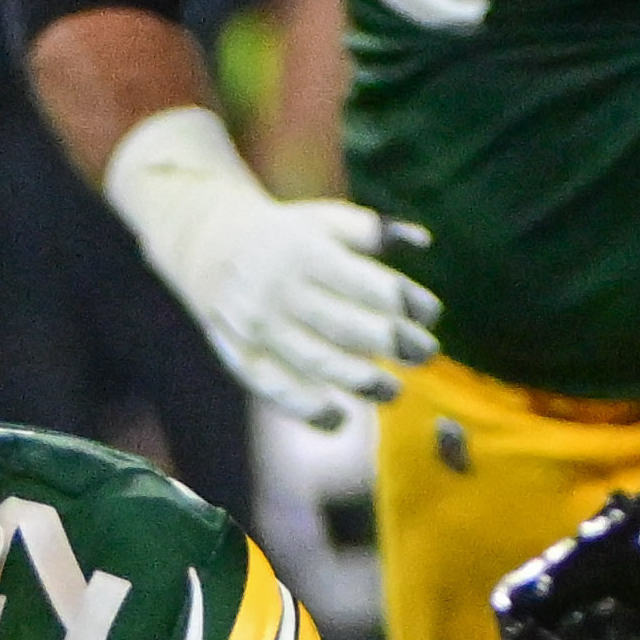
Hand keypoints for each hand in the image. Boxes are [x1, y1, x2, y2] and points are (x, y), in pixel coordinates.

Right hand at [101, 106, 437, 430]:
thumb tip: (422, 241)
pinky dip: (308, 410)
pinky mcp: (242, 357)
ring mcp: (259, 326)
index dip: (405, 302)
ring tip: (393, 392)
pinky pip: (276, 390)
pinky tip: (338, 419)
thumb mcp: (324, 220)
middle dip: (394, 344)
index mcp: (305, 252)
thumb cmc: (285, 235)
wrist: (209, 245)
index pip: (366, 284)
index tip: (430, 314)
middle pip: (347, 326)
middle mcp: (280, 290)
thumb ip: (372, 231)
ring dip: (362, 383)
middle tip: (425, 354)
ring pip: (317, 362)